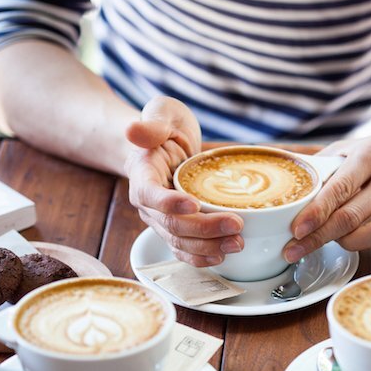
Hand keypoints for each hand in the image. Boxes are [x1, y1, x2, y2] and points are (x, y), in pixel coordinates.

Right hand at [125, 96, 243, 266]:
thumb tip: (133, 130)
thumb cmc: (166, 126)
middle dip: (204, 228)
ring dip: (208, 247)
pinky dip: (201, 257)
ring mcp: (159, 219)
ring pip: (179, 241)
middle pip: (171, 224)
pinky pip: (183, 249)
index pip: (150, 194)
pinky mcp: (174, 228)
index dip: (170, 203)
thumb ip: (152, 123)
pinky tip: (222, 256)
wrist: (166, 144)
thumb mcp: (162, 114)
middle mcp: (147, 203)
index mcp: (141, 175)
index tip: (195, 204)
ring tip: (237, 243)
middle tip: (236, 225)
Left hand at [284, 131, 370, 263]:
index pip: (339, 188)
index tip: (296, 230)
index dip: (315, 213)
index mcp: (370, 155)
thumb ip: (322, 166)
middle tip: (295, 249)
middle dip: (319, 237)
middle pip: (352, 217)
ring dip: (349, 243)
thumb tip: (286, 185)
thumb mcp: (352, 148)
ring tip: (336, 240)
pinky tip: (370, 248)